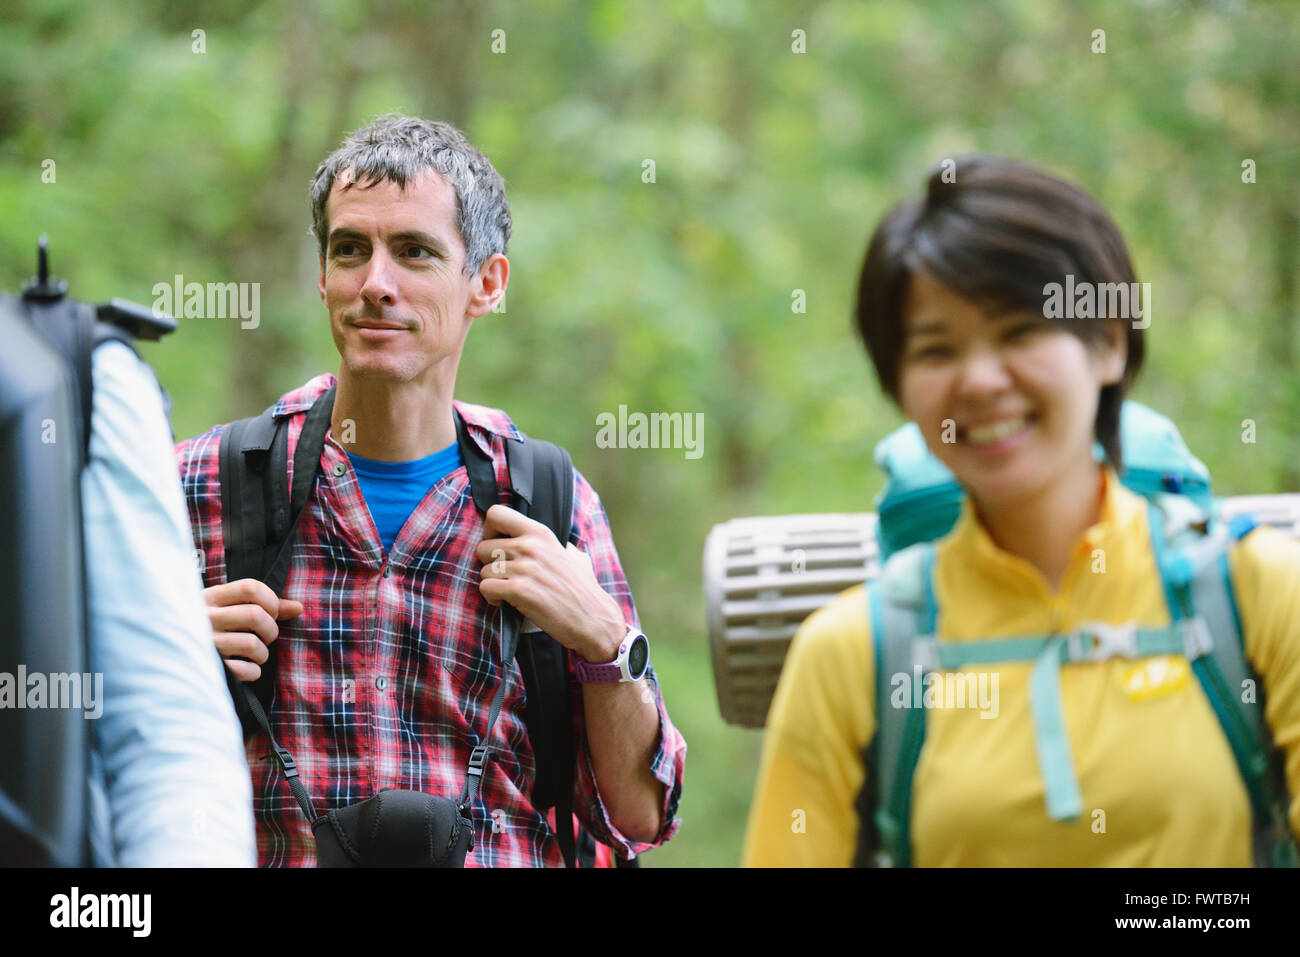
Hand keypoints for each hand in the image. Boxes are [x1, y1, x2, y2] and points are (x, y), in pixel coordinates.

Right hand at [203, 578, 303, 681]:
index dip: (271, 600)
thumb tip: (299, 607)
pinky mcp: (208, 667)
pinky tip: (245, 668)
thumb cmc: (209, 628)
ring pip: (252, 644)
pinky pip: (245, 670)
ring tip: (255, 654)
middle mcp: (204, 618)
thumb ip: (264, 605)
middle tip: (266, 637)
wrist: (167, 656)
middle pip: (256, 615)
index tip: (272, 612)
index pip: (250, 587)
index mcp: (210, 597)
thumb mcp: (228, 609)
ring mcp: (204, 643)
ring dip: (263, 654)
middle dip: (271, 630)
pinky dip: (252, 672)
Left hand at [475, 504, 625, 662]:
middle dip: (490, 566)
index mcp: (541, 533)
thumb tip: (561, 545)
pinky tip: (508, 603)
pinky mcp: (519, 590)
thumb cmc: (584, 590)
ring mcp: (524, 567)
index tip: (499, 547)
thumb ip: (560, 547)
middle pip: (483, 547)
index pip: (497, 514)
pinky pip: (486, 588)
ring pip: (483, 571)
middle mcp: (530, 546)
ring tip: (510, 593)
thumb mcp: (574, 557)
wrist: (594, 619)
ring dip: (493, 585)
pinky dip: (493, 598)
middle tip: (506, 578)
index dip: (490, 531)